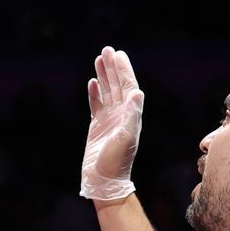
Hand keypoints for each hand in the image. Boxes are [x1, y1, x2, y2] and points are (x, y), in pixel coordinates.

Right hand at [80, 46, 143, 200]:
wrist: (104, 180)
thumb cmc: (116, 161)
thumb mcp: (126, 137)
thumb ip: (132, 115)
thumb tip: (137, 92)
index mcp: (131, 115)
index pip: (128, 86)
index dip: (123, 70)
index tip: (118, 54)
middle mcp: (122, 114)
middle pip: (118, 85)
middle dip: (113, 67)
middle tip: (107, 50)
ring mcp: (110, 119)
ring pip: (107, 92)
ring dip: (104, 75)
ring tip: (99, 59)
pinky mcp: (97, 126)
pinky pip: (96, 104)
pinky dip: (95, 93)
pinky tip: (92, 82)